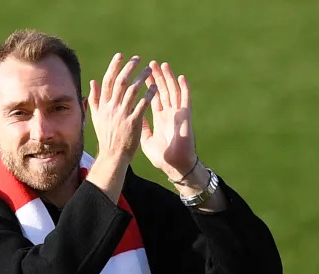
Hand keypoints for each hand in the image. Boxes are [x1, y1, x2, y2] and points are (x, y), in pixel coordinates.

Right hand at [88, 54, 157, 163]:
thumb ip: (94, 100)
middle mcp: (111, 108)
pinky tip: (154, 87)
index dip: (114, 66)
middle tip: (138, 59)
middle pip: (120, 82)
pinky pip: (142, 104)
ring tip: (148, 70)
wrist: (113, 156)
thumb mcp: (96, 118)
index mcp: (103, 106)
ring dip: (141, 77)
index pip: (108, 81)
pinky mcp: (133, 122)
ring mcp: (122, 115)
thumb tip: (93, 82)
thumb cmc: (106, 137)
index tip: (121, 56)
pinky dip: (149, 94)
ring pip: (132, 90)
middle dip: (129, 68)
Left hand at [140, 61, 196, 180]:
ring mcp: (177, 114)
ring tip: (163, 65)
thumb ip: (141, 125)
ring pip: (173, 91)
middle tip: (149, 63)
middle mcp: (169, 113)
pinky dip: (184, 88)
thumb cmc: (162, 156)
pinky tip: (181, 77)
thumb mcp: (146, 139)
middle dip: (156, 77)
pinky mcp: (185, 117)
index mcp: (159, 118)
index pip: (152, 97)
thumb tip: (132, 115)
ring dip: (168, 78)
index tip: (140, 73)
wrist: (174, 166)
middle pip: (162, 90)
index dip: (147, 86)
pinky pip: (185, 100)